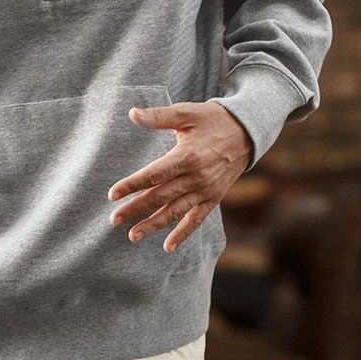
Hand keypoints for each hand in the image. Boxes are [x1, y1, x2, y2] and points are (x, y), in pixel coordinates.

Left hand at [107, 99, 252, 249]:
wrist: (248, 131)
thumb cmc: (213, 120)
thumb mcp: (187, 112)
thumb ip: (159, 116)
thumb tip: (132, 113)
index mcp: (186, 156)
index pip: (153, 175)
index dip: (131, 185)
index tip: (112, 194)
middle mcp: (196, 177)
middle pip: (160, 196)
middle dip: (135, 209)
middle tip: (114, 219)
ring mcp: (206, 190)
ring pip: (175, 212)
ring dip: (153, 224)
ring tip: (133, 235)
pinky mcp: (214, 198)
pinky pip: (196, 220)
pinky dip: (183, 234)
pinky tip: (167, 247)